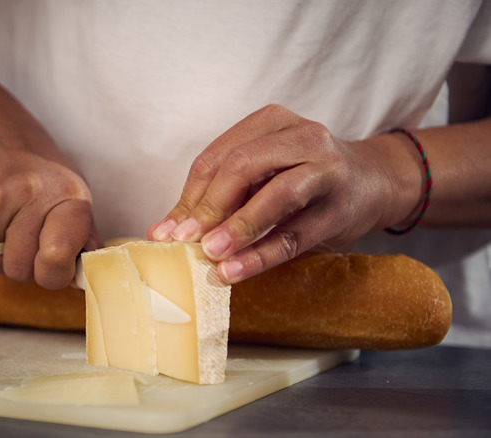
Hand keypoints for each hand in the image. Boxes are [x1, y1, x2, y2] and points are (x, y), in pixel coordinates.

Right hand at [0, 106, 102, 289]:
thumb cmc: (34, 162)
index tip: (53, 263)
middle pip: (21, 270)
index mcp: (69, 195)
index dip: (54, 273)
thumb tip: (89, 272)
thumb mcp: (69, 188)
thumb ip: (82, 233)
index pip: (58, 260)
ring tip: (4, 218)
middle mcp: (33, 195)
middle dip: (21, 262)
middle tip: (22, 235)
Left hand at [148, 104, 423, 283]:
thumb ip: (216, 197)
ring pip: (276, 196)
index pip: (218, 157)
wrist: (373, 183)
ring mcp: (326, 170)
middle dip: (210, 207)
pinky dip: (262, 254)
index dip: (190, 195)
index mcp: (271, 122)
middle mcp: (301, 136)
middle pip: (243, 166)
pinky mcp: (341, 208)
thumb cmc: (302, 178)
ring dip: (239, 227)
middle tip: (185, 240)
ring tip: (210, 253)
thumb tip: (164, 231)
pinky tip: (236, 270)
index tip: (167, 230)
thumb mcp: (259, 175)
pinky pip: (296, 234)